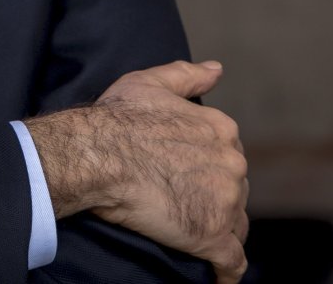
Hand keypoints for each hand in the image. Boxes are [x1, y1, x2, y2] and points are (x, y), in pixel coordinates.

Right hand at [25, 60, 248, 283]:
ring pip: (235, 224)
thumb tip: (217, 69)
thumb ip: (187, 75)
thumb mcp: (151, 82)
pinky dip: (227, 271)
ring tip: (196, 236)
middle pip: (235, 190)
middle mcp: (233, 164)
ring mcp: (225, 201)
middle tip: (185, 205)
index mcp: (221, 130)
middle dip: (216, 198)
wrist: (97, 155)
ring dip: (221, 231)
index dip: (209, 167)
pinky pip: (231, 262)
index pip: (228, 156)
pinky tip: (218, 275)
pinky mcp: (210, 236)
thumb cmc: (118, 118)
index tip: (188, 176)